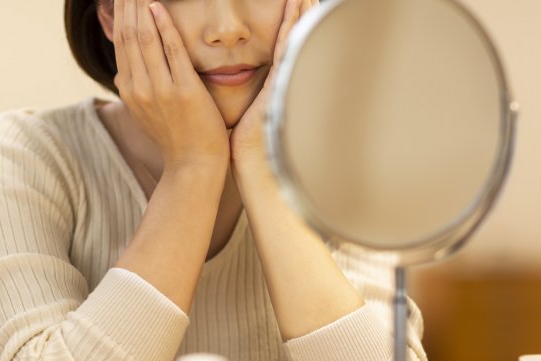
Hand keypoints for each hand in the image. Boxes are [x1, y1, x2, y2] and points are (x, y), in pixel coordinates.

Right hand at [113, 0, 228, 173]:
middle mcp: (139, 88)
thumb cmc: (176, 138)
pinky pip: (171, 50)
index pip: (121, 42)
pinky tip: (159, 5)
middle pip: (129, 34)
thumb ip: (135, 89)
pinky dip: (164, 25)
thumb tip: (122, 70)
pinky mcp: (183, 91)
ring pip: (145, 38)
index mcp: (129, 90)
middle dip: (128, 4)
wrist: (193, 166)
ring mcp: (160, 90)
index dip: (121, 14)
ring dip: (142, 6)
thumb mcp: (146, 113)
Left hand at [230, 0, 318, 177]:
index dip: (284, 27)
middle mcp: (280, 80)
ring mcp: (283, 80)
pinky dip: (292, 27)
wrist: (251, 165)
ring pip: (292, 39)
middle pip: (290, 40)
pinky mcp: (280, 82)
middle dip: (297, 16)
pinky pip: (286, 47)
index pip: (278, 48)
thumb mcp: (247, 118)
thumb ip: (249, 104)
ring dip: (299, 15)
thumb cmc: (244, 148)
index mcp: (270, 85)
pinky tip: (297, 8)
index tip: (287, 7)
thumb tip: (240, 101)